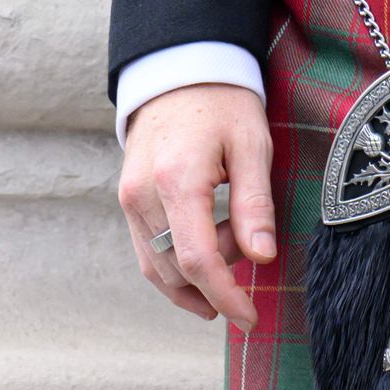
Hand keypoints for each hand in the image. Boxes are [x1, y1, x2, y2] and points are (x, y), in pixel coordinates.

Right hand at [119, 81, 276, 328]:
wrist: (179, 69)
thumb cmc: (224, 105)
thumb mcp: (253, 147)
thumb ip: (255, 204)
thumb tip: (263, 258)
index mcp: (177, 180)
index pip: (197, 259)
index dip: (225, 296)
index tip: (250, 319)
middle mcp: (142, 194)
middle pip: (175, 269)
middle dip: (215, 284)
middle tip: (250, 265)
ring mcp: (128, 198)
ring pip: (156, 267)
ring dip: (195, 279)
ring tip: (232, 256)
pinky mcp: (127, 199)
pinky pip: (147, 250)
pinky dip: (175, 266)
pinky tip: (206, 262)